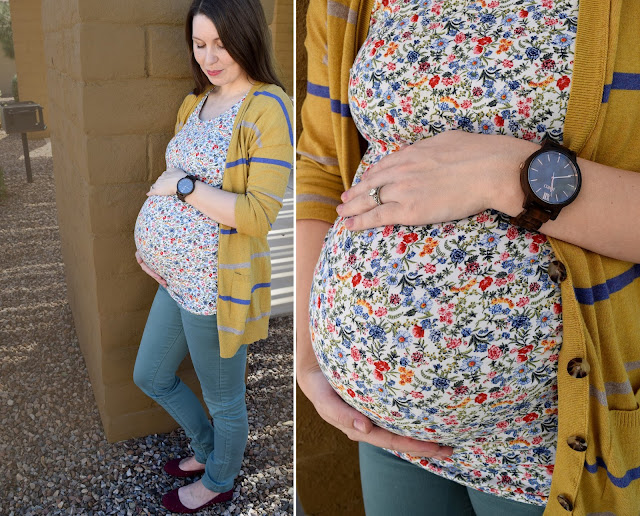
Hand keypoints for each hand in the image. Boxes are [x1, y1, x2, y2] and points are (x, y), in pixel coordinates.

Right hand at [135, 250, 166, 287]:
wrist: (146, 248)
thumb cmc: (142, 250)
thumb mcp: (138, 252)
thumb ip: (138, 256)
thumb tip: (139, 261)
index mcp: (144, 266)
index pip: (149, 271)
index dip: (154, 274)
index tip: (159, 278)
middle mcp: (149, 268)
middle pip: (154, 275)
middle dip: (159, 280)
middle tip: (165, 284)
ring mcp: (153, 269)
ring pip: (157, 275)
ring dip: (161, 280)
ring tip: (166, 285)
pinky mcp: (156, 267)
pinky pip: (160, 272)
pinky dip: (163, 277)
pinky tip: (167, 280)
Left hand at [147, 167, 186, 196]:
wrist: (180, 183)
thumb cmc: (180, 177)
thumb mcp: (177, 170)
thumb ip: (173, 170)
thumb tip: (171, 171)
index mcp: (165, 173)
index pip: (163, 177)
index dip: (165, 180)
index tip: (167, 182)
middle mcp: (160, 178)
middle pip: (158, 181)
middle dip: (160, 184)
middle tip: (164, 187)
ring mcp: (158, 184)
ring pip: (154, 186)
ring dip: (155, 187)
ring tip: (156, 191)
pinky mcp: (157, 190)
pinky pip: (151, 192)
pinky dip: (149, 193)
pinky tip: (148, 194)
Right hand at [297, 364, 453, 456]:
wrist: (315, 371)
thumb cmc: (320, 386)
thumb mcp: (324, 400)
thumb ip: (339, 414)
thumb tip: (364, 428)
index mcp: (359, 428)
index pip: (391, 440)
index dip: (413, 445)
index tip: (434, 446)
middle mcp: (370, 425)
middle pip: (401, 440)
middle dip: (425, 446)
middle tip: (450, 447)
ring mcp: (374, 417)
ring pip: (402, 430)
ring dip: (424, 436)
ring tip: (447, 439)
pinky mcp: (377, 405)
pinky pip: (398, 416)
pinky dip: (415, 420)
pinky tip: (430, 418)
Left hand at [337, 131, 536, 230]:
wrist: (490, 169)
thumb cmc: (479, 154)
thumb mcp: (448, 140)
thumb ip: (433, 148)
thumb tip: (433, 150)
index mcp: (412, 153)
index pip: (382, 166)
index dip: (370, 176)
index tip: (363, 181)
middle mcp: (402, 169)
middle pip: (370, 183)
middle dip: (354, 192)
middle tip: (343, 199)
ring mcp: (403, 190)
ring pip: (368, 200)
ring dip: (351, 208)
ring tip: (341, 212)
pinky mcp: (409, 210)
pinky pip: (377, 216)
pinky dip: (359, 221)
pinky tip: (348, 225)